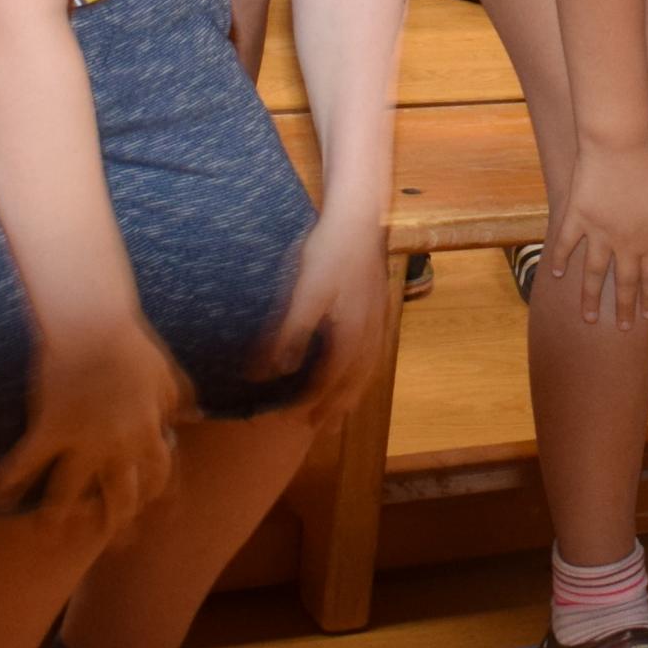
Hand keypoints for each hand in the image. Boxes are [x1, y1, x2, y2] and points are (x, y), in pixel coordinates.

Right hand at [0, 311, 192, 523]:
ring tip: (48, 536)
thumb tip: (191, 416)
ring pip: (71, 494)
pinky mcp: (49, 430)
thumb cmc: (133, 343)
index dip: (159, 495)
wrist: (94, 323)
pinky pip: (26, 464)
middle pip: (121, 496)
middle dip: (117, 524)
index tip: (159, 514)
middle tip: (114, 545)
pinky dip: (7, 482)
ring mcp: (83, 442)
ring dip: (60, 518)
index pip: (160, 474)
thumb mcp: (168, 374)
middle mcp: (118, 446)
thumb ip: (179, 399)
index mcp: (149, 431)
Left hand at [267, 228, 391, 422]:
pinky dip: (363, 373)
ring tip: (341, 411)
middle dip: (334, 408)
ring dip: (351, 394)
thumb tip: (268, 374)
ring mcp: (378, 323)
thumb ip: (288, 337)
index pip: (327, 382)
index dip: (308, 402)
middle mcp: (369, 337)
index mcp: (350, 338)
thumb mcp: (303, 296)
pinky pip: (373, 355)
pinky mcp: (379, 310)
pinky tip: (357, 369)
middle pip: (352, 384)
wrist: (359, 219)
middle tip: (318, 428)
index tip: (290, 417)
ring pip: (367, 371)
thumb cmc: (328, 255)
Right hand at [547, 133, 647, 328]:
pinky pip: (565, 244)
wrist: (620, 140)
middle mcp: (624, 241)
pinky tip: (555, 276)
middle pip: (626, 282)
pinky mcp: (576, 215)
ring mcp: (597, 231)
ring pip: (594, 273)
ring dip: (592, 297)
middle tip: (623, 327)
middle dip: (626, 307)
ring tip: (590, 318)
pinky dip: (559, 260)